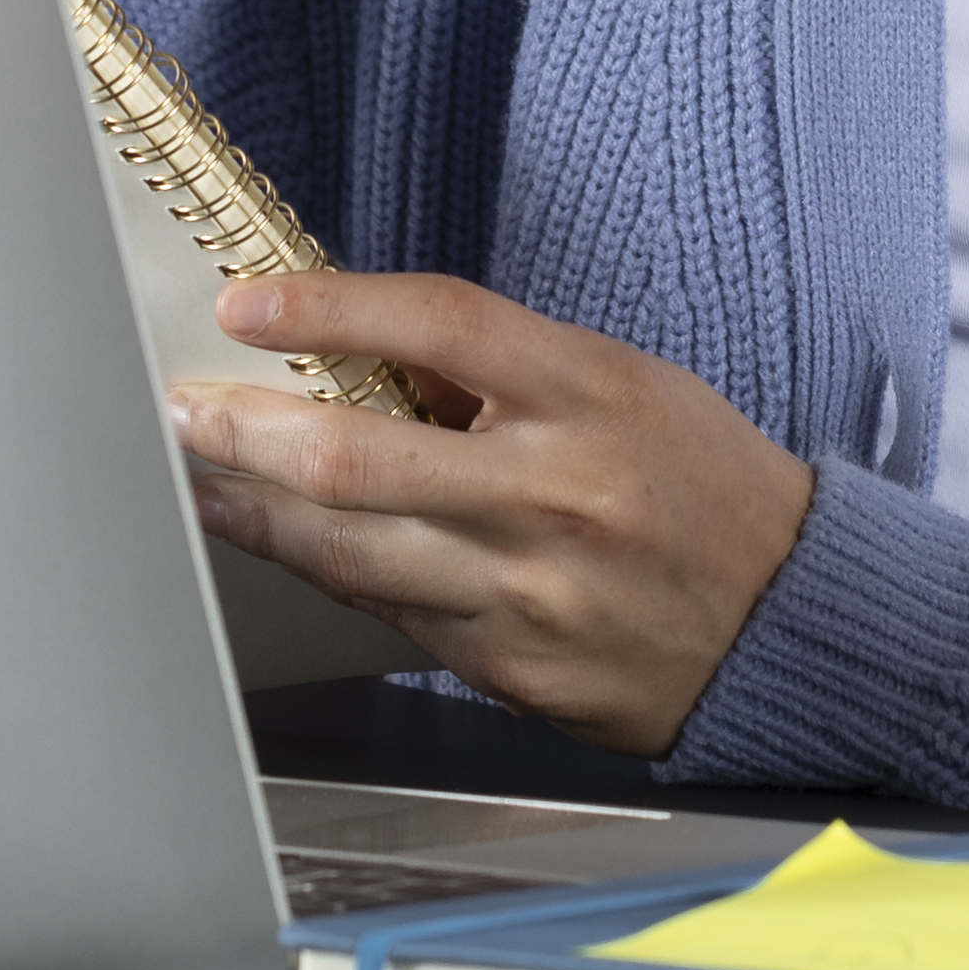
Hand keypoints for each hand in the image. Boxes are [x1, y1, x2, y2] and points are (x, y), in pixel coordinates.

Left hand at [170, 270, 817, 757]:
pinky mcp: (512, 667)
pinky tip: (282, 543)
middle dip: (245, 429)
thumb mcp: (627, 387)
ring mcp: (529, 589)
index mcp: (593, 393)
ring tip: (200, 477)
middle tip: (181, 405)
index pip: (440, 326)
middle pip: (361, 454)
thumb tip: (365, 356)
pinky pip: (389, 613)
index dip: (330, 307)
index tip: (249, 302)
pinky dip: (321, 573)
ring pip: (350, 550)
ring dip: (255, 509)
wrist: (787, 623)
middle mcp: (555, 490)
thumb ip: (505, 375)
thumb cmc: (703, 488)